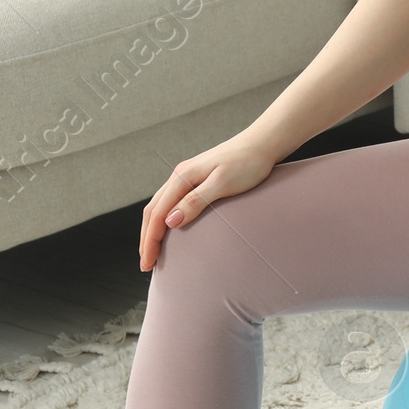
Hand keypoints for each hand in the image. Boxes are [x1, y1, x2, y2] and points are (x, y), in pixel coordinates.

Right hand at [139, 132, 281, 270]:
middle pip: (153, 211)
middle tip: (146, 265)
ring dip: (152, 230)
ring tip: (152, 251)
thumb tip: (170, 221)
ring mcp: (186, 177)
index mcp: (182, 177)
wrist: (261, 144)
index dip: (150, 241)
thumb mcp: (223, 183)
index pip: (157, 214)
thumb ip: (196, 201)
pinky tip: (169, 229)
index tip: (148, 263)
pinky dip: (163, 219)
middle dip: (146, 239)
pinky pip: (170, 202)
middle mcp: (179, 176)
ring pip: (159, 206)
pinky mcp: (195, 179)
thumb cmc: (247, 163)